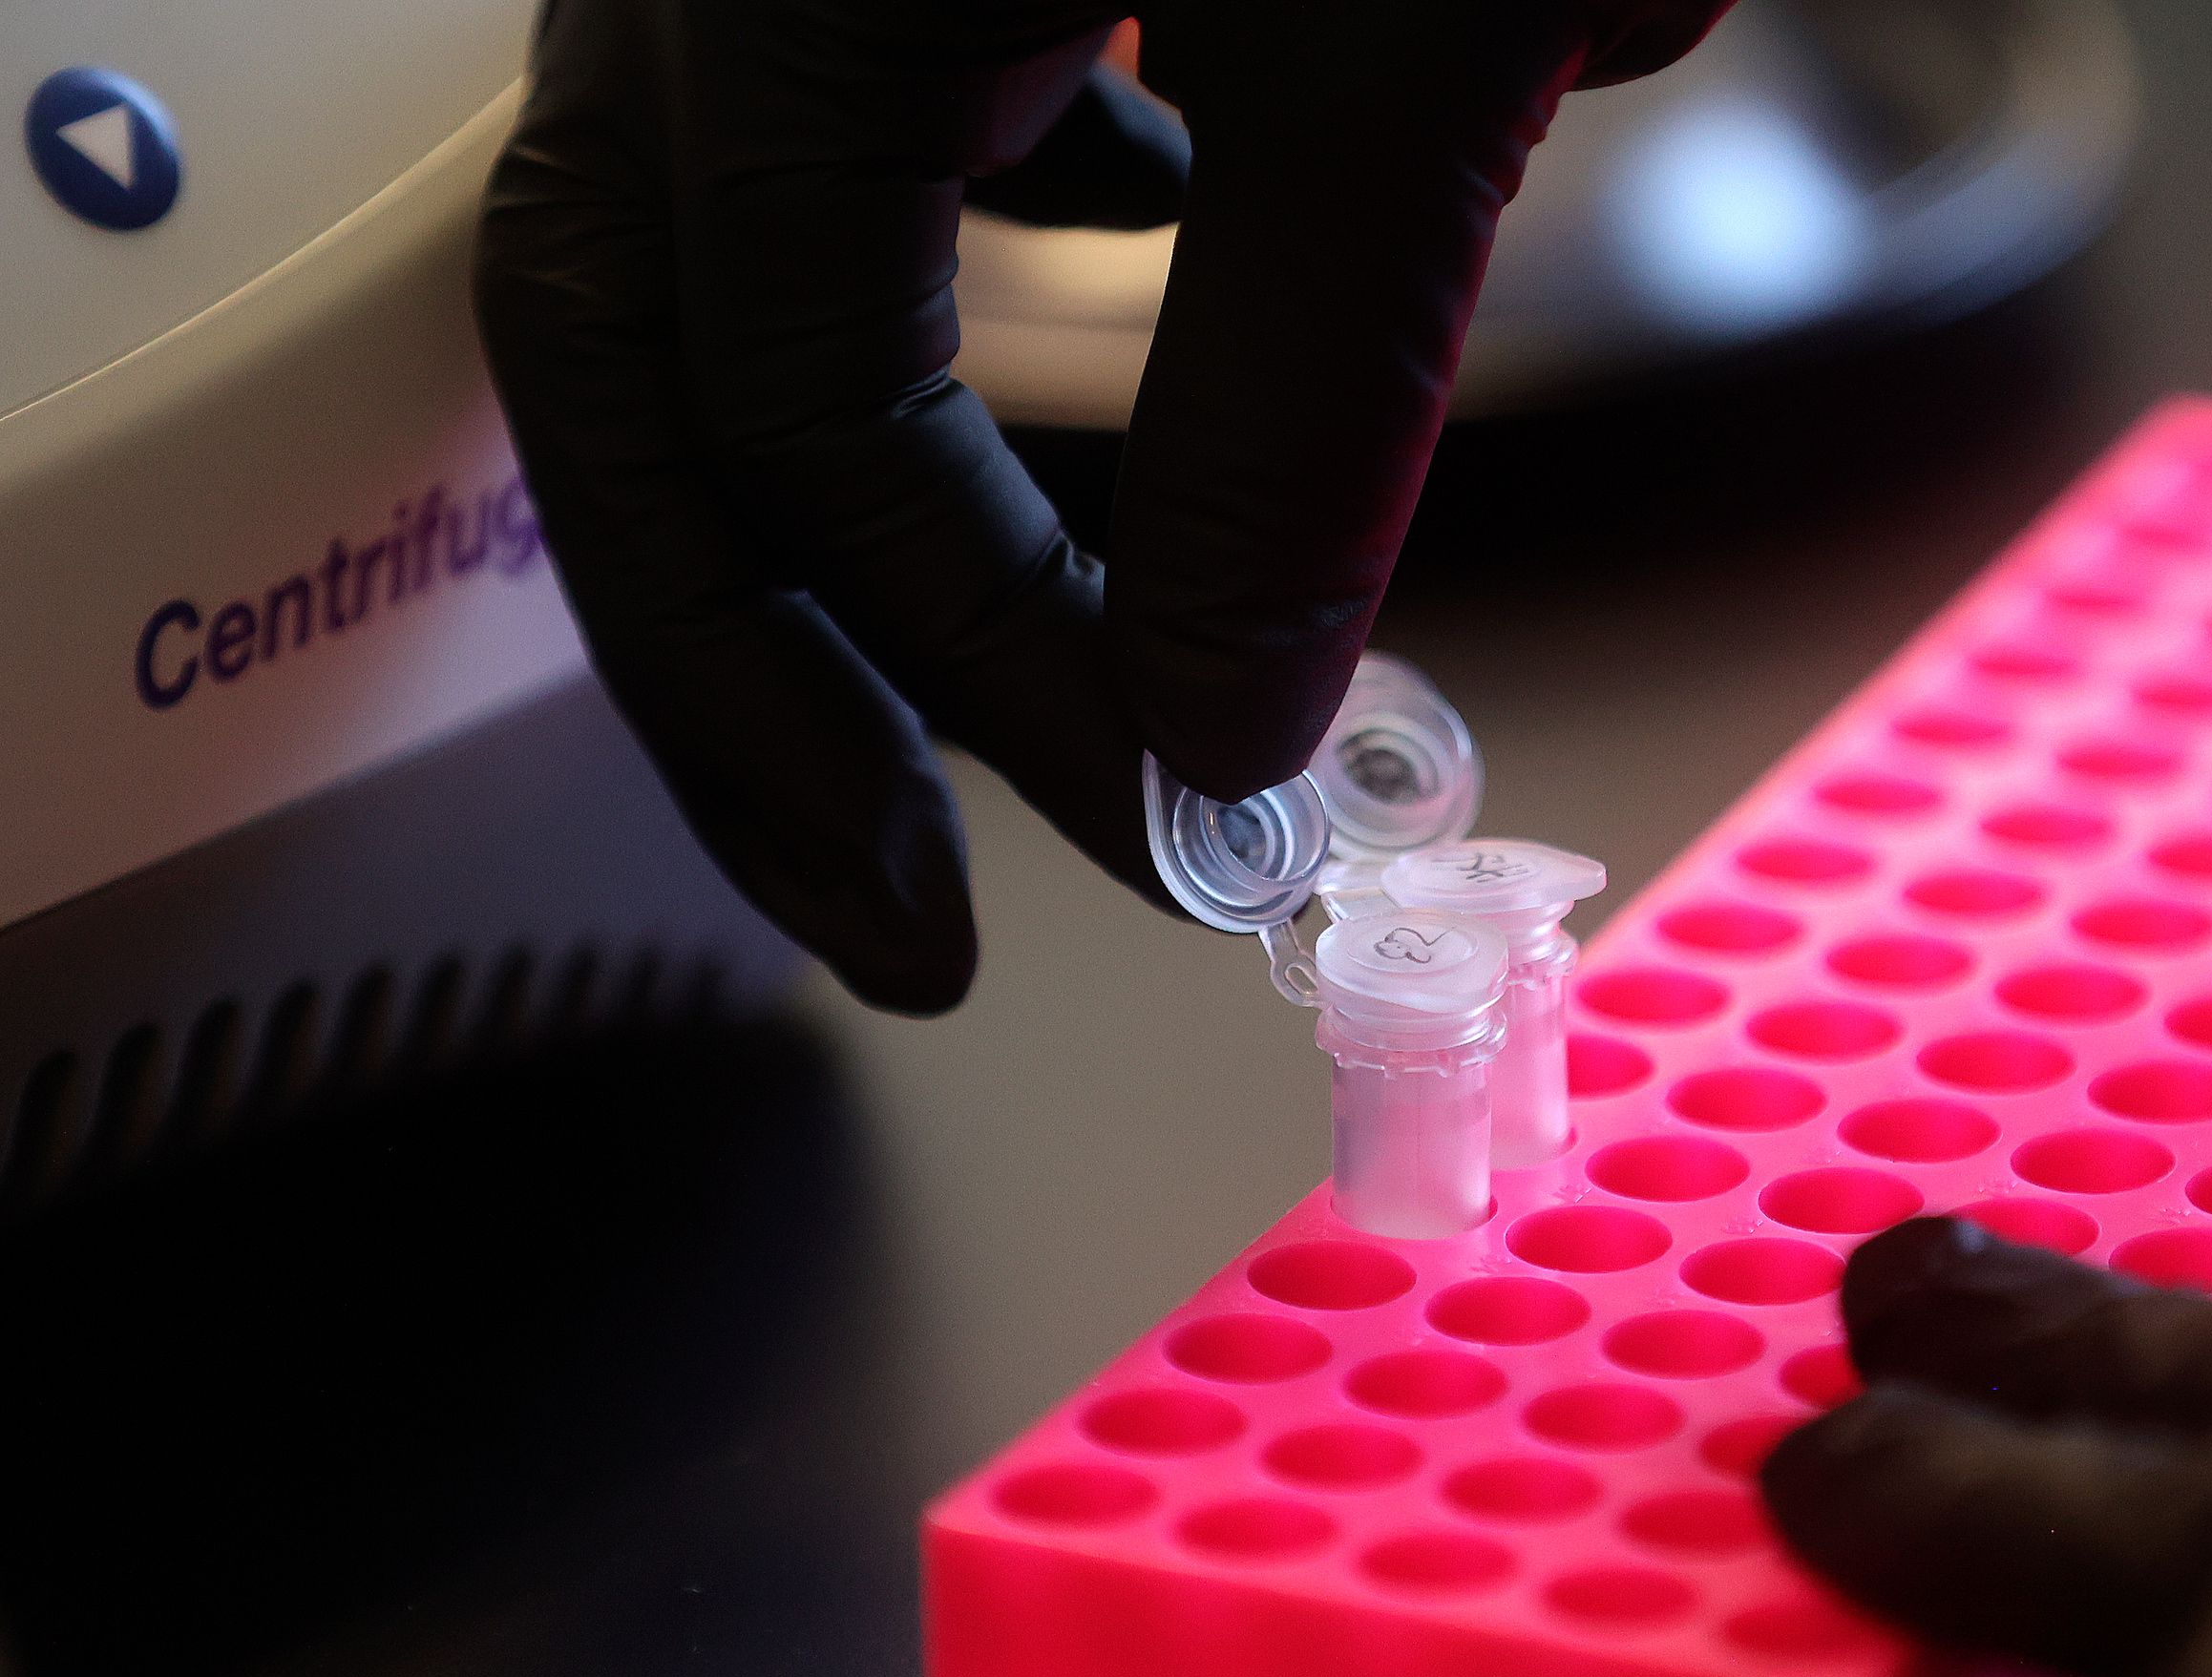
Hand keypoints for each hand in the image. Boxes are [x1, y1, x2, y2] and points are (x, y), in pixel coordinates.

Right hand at [473, 0, 1729, 1014]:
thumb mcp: (1419, 23)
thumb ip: (1299, 396)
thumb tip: (1206, 720)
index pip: (802, 427)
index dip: (990, 671)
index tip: (1167, 832)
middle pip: (642, 361)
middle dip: (770, 664)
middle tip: (892, 904)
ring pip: (735, 223)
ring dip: (866, 457)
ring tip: (1001, 652)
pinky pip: (891, 59)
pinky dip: (998, 213)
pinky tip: (1119, 240)